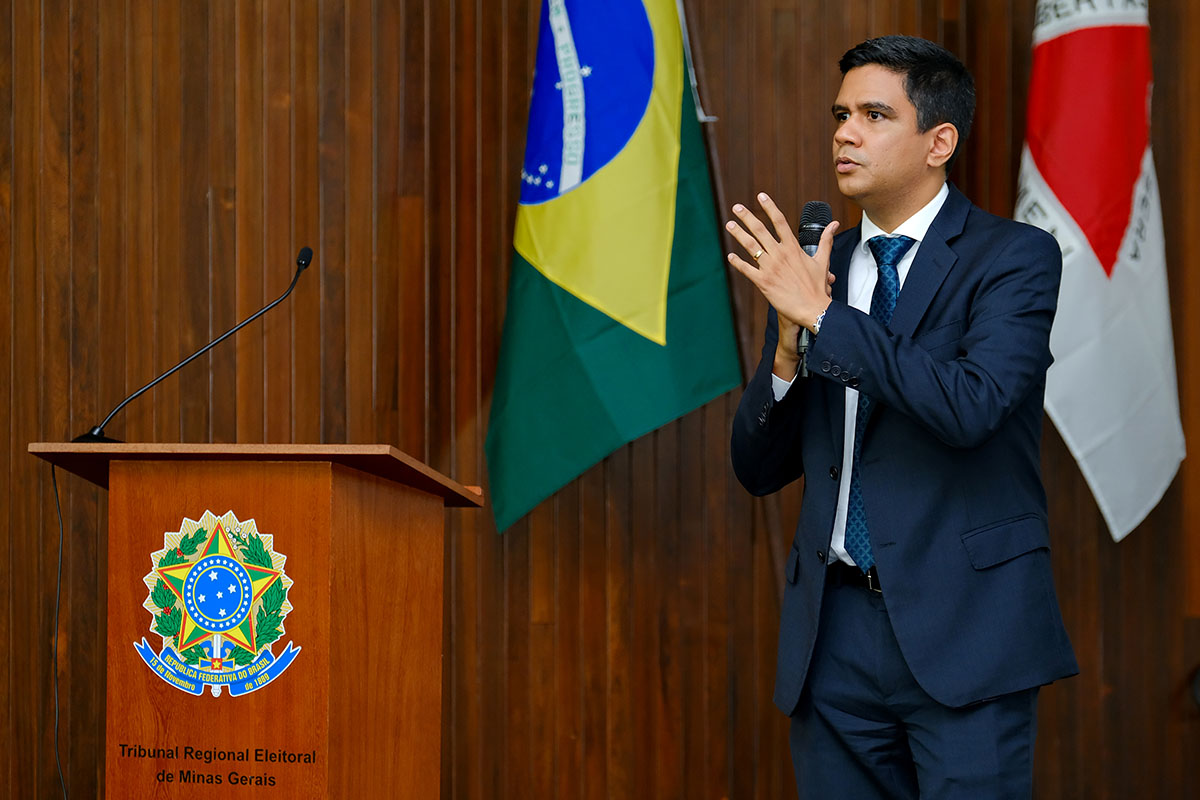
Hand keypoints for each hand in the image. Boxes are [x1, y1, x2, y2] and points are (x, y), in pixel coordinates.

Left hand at [725, 193, 837, 373]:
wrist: (813, 309)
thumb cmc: (817, 287)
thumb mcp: (822, 260)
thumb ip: (825, 240)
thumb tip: (834, 224)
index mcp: (793, 247)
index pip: (779, 221)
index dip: (769, 207)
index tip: (761, 196)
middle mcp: (780, 255)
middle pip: (760, 230)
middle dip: (747, 217)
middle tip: (736, 207)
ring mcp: (770, 268)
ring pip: (751, 247)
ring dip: (739, 234)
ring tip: (729, 225)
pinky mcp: (763, 283)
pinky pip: (747, 270)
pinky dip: (737, 263)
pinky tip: (730, 257)